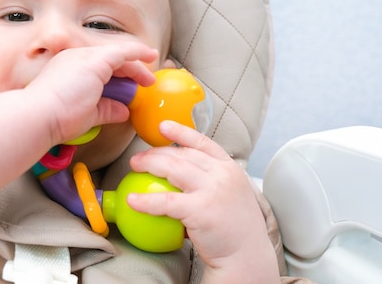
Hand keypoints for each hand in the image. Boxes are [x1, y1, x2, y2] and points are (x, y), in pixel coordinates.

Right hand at [25, 42, 157, 144]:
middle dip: (130, 68)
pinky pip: (122, 52)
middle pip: (109, 58)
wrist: (39, 115)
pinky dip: (136, 53)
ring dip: (136, 65)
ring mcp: (83, 57)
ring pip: (117, 55)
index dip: (118, 72)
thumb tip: (123, 111)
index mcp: (69, 69)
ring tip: (149, 78)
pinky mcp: (93, 61)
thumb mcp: (88, 114)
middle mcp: (75, 58)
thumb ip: (106, 109)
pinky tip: (148, 57)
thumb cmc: (56, 118)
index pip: (99, 66)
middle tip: (145, 80)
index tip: (132, 81)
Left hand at [127, 121, 278, 283]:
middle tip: (138, 159)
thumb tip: (181, 174)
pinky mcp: (200, 210)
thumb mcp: (232, 194)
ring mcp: (212, 190)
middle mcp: (222, 174)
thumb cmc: (236, 229)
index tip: (163, 126)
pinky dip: (146, 200)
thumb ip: (212, 181)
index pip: (203, 142)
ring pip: (172, 168)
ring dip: (149, 164)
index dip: (181, 132)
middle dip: (156, 152)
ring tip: (134, 167)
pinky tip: (133, 200)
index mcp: (230, 168)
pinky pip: (166, 201)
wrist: (248, 256)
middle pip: (182, 154)